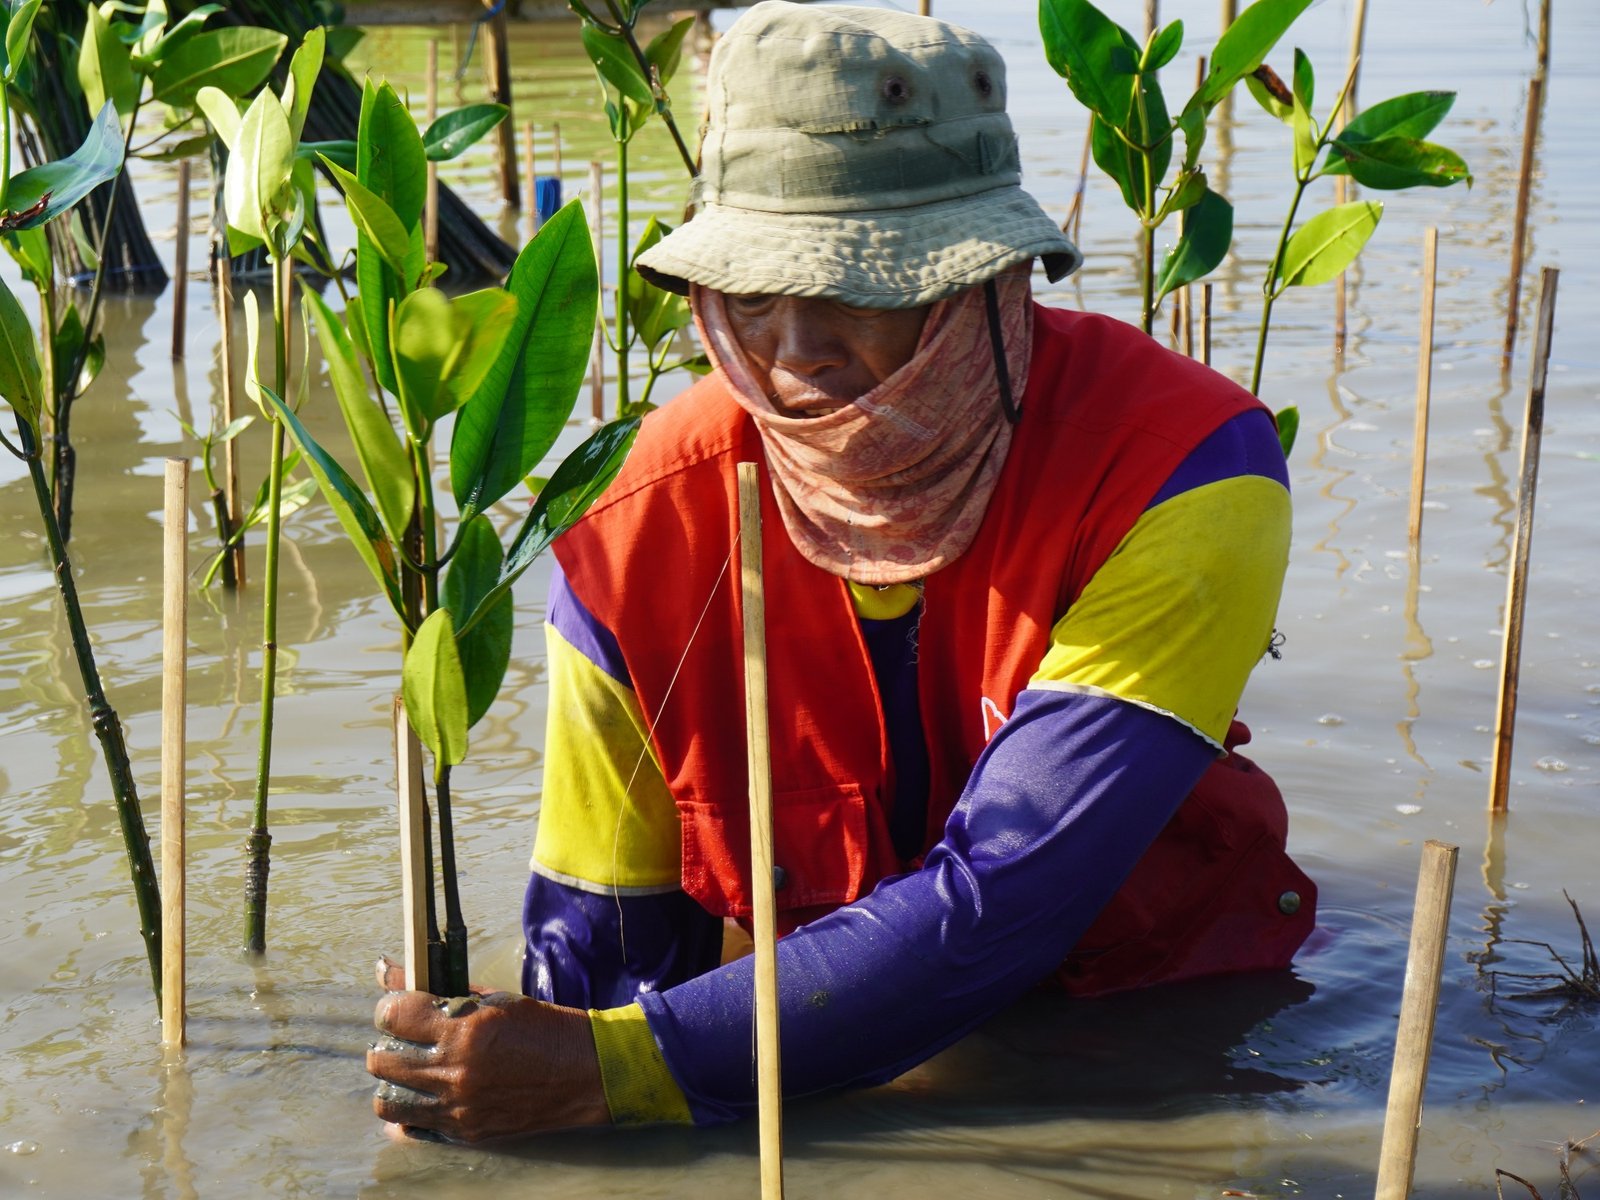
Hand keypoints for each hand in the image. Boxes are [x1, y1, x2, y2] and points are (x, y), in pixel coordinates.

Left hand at [367, 958, 610, 1142]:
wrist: (580, 1072)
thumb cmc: (538, 1027)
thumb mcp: (491, 998)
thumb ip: (437, 988)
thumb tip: (387, 971)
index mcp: (464, 1030)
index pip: (393, 1016)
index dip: (390, 1007)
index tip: (398, 1007)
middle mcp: (455, 1071)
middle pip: (382, 1059)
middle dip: (388, 1041)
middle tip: (405, 1036)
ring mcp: (457, 1107)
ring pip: (387, 1099)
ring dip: (394, 1079)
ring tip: (411, 1067)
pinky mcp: (463, 1131)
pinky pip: (410, 1127)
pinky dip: (409, 1110)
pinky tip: (423, 1095)